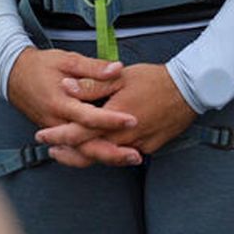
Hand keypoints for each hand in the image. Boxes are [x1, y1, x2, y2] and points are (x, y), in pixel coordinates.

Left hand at [35, 63, 194, 161]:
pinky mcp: (149, 148)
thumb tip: (67, 86)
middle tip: (52, 150)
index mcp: (113, 118)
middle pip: (88, 153)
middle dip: (67, 153)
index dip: (58, 135)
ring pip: (106, 157)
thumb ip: (92, 83)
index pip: (78, 132)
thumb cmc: (157, 79)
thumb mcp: (122, 76)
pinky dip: (109, 153)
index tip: (42, 136)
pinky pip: (124, 155)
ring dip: (85, 155)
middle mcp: (124, 137)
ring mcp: (138, 145)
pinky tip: (103, 147)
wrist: (191, 90)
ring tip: (70, 152)